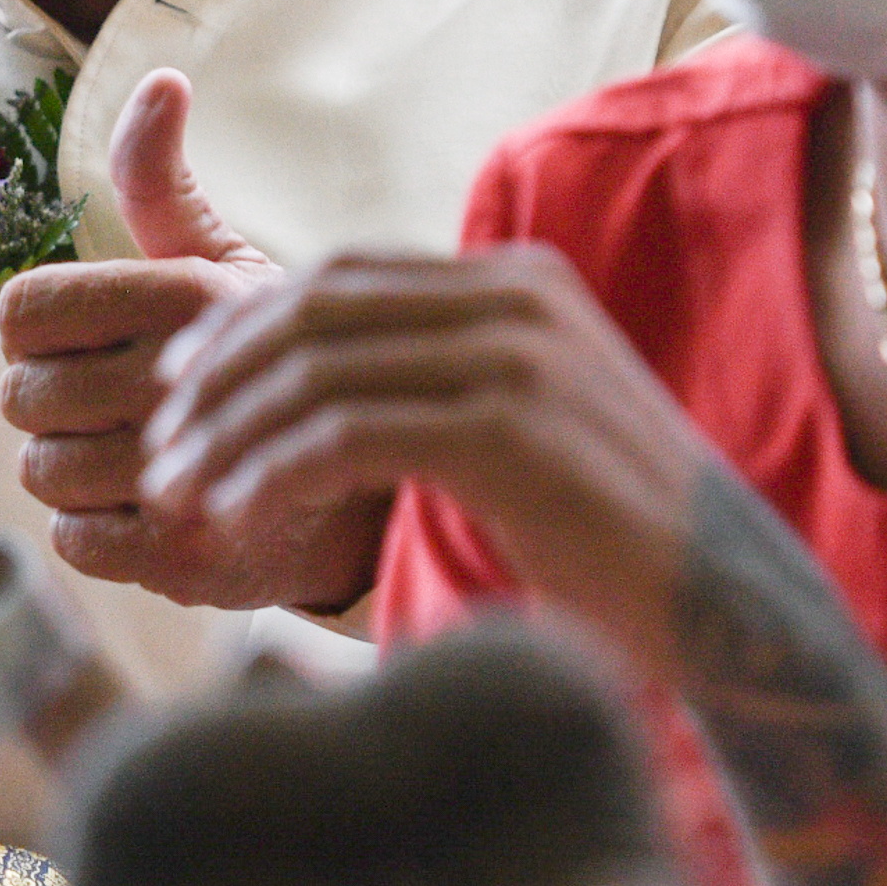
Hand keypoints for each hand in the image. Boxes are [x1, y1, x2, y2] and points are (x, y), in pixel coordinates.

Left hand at [0, 72, 380, 613]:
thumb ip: (165, 183)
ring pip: (42, 472)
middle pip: (19, 397)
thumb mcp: (230, 262)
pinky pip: (75, 543)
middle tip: (115, 412)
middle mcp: (189, 378)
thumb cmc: (280, 366)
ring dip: (75, 476)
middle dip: (54, 411)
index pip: (24, 309)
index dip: (40, 334)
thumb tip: (161, 82)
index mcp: (188, 294)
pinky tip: (151, 515)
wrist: (376, 491)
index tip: (89, 347)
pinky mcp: (191, 562)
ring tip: (139, 462)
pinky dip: (98, 535)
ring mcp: (191, 474)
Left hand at [140, 240, 712, 662]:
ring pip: (314, 369)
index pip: (340, 276)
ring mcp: (518, 360)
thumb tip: (328, 397)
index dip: (242, 328)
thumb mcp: (527, 435)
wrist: (728, 609)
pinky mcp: (508, 433)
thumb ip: (446, 389)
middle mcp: (519, 301)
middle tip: (158, 453)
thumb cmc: (616, 545)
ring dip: (227, 434)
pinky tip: (240, 520)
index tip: (181, 394)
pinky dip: (273, 474)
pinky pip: (346, 434)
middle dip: (216, 382)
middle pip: (312, 310)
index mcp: (519, 285)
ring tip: (179, 497)